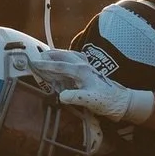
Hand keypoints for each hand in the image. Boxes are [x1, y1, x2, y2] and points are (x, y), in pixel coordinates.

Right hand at [28, 48, 150, 122]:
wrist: (121, 101)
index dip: (45, 65)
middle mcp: (84, 65)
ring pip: (69, 54)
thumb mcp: (90, 101)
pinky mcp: (90, 69)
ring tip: (47, 55)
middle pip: (63, 55)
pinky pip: (75, 58)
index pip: (59, 65)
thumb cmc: (106, 101)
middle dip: (49, 54)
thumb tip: (61, 96)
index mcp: (81, 71)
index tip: (33, 63)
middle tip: (37, 56)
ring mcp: (87, 66)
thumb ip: (75, 97)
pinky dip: (67, 57)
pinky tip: (65, 60)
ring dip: (58, 54)